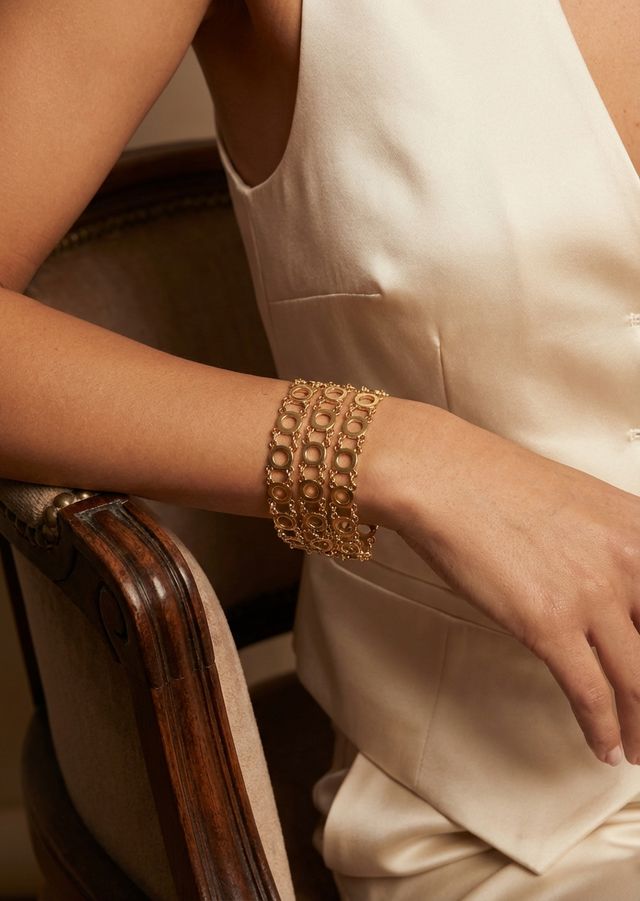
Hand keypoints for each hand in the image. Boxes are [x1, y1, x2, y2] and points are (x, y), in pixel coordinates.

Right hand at [363, 398, 639, 766]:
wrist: (441, 476)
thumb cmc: (497, 484)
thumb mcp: (582, 504)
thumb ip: (617, 547)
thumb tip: (625, 597)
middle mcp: (631, 562)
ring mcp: (592, 594)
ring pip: (639, 682)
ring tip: (638, 750)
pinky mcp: (548, 622)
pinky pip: (590, 693)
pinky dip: (602, 729)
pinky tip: (603, 748)